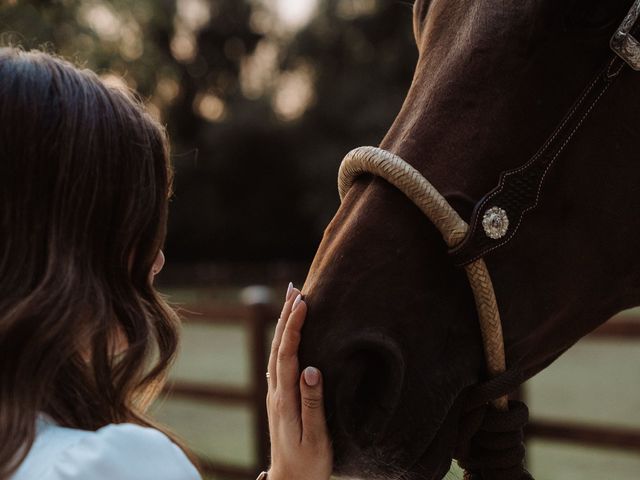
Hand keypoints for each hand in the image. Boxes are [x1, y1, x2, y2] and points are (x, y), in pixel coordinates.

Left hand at [266, 283, 332, 479]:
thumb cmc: (308, 463)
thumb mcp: (316, 437)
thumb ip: (312, 403)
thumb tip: (311, 369)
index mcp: (285, 399)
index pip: (287, 354)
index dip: (294, 327)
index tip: (302, 303)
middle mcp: (276, 392)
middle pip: (278, 346)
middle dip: (286, 316)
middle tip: (296, 289)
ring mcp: (276, 394)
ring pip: (277, 352)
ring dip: (284, 325)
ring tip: (293, 302)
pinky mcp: (280, 397)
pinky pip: (280, 361)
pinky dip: (285, 340)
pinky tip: (290, 333)